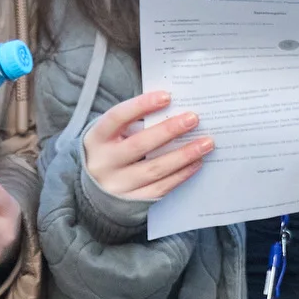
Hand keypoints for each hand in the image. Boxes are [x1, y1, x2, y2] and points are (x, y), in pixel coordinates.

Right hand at [84, 87, 212, 204]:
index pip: (117, 117)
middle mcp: (104, 163)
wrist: (93, 191)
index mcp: (96, 139)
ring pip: (154, 169)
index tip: (167, 96)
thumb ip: (134, 122)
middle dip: (169, 130)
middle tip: (193, 118)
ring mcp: (118, 185)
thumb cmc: (110, 151)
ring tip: (205, 143)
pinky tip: (196, 163)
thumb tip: (172, 109)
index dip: (141, 105)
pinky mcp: (132, 202)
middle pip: (139, 145)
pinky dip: (181, 175)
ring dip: (183, 155)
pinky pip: (161, 188)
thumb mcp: (112, 135)